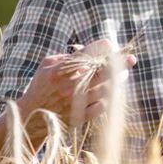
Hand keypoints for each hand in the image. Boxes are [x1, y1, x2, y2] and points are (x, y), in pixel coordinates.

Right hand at [17, 39, 136, 139]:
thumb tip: (90, 49)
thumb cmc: (41, 86)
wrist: (30, 118)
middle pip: (102, 71)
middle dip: (119, 63)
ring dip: (117, 80)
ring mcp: (77, 102)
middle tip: (132, 58)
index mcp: (62, 70)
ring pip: (105, 88)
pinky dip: (110, 97)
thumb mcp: (48, 64)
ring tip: (124, 74)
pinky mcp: (80, 117)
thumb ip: (68, 56)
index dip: (103, 48)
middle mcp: (71, 85)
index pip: (88, 54)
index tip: (111, 45)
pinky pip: (102, 106)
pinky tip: (114, 91)